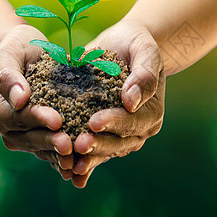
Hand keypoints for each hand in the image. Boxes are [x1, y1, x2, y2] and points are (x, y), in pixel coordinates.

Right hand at [0, 24, 75, 174]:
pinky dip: (65, 156)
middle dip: (50, 142)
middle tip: (69, 145)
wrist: (25, 55)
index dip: (37, 119)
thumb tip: (19, 99)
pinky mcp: (40, 138)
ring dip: (59, 154)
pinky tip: (82, 161)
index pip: (17, 116)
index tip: (57, 120)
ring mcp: (23, 136)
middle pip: (29, 138)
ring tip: (78, 156)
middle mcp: (7, 128)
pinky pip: (52, 150)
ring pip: (42, 149)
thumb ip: (11, 76)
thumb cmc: (16, 49)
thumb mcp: (10, 53)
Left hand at [62, 20, 165, 187]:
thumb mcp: (145, 51)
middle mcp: (137, 129)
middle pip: (118, 143)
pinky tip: (65, 172)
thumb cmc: (137, 44)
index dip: (113, 123)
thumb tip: (131, 102)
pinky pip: (92, 151)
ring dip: (87, 158)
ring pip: (104, 151)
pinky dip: (81, 161)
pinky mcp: (101, 133)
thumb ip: (143, 75)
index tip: (93, 123)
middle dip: (98, 145)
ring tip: (68, 165)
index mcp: (151, 112)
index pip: (132, 121)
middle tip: (78, 145)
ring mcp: (119, 135)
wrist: (123, 45)